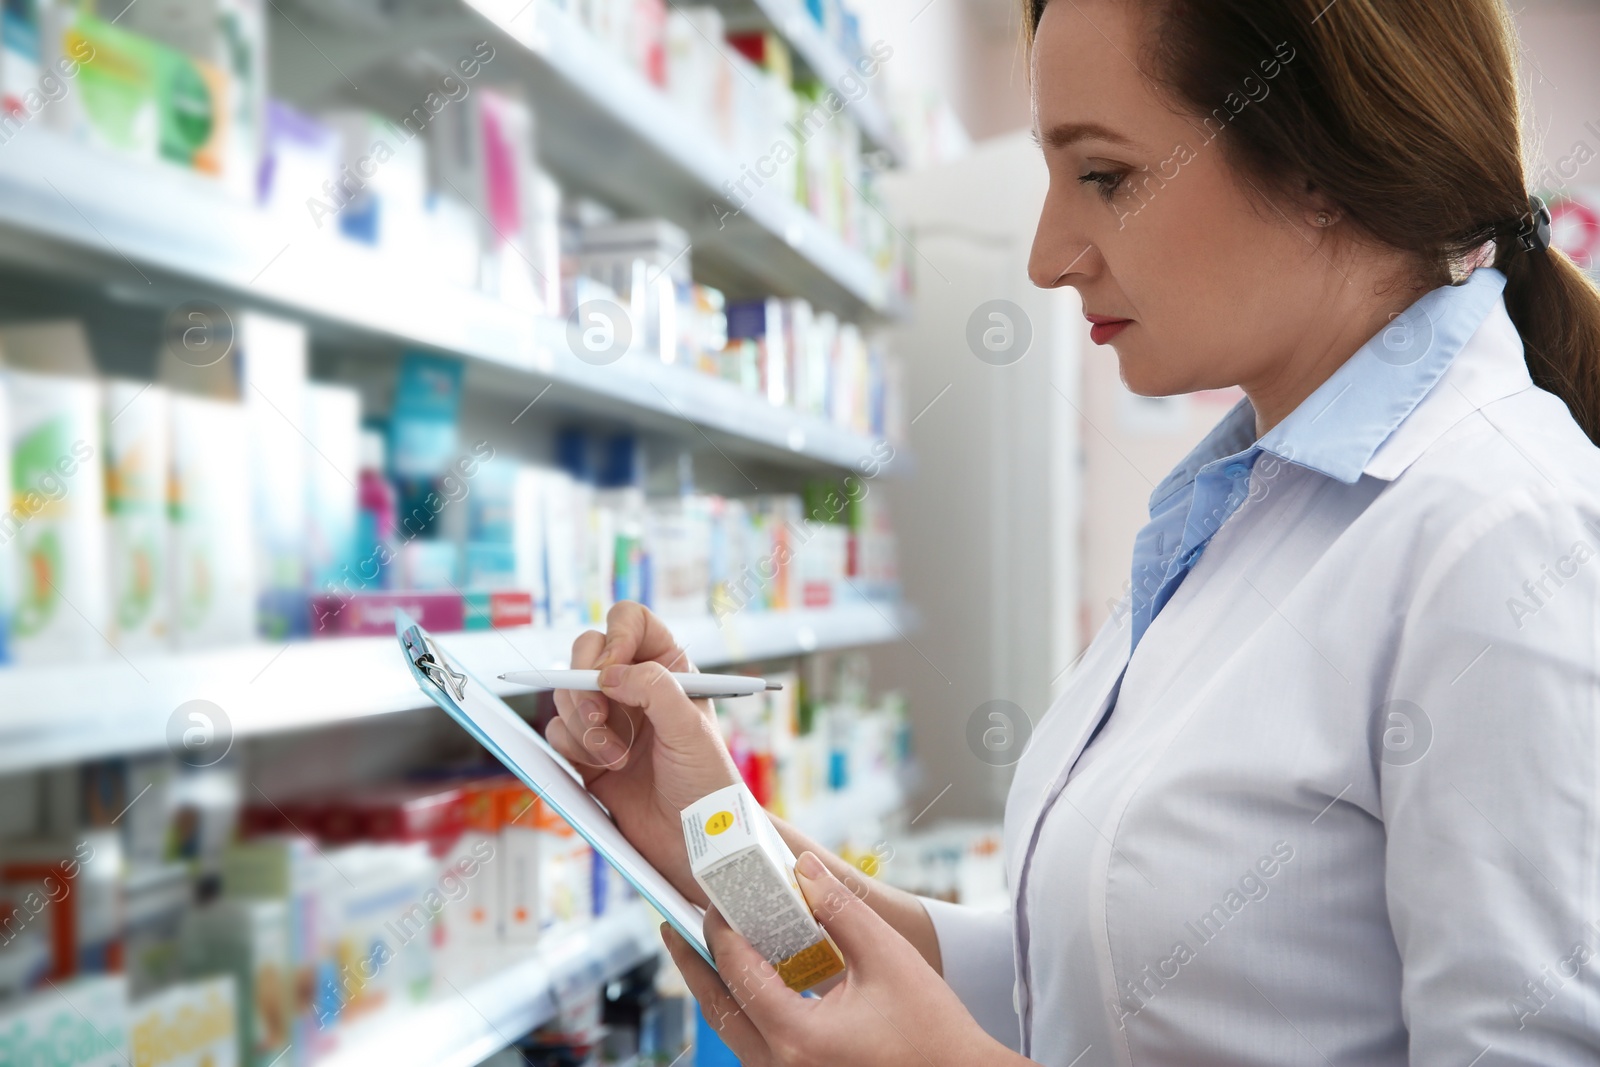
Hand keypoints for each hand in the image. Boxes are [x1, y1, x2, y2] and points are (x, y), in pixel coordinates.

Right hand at [543, 601, 740, 905]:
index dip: (615, 638)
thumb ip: (654, 689)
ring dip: (583, 726)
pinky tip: (602, 770)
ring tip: (616, 758)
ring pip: (566, 694)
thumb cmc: (707, 783)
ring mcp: (608, 718)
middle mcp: (634, 686)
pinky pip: (558, 732)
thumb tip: (608, 672)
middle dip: (584, 684)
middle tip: (599, 718)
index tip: (611, 671)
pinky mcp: (586, 752)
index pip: (630, 622)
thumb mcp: (691, 728)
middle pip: (586, 652)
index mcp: (668, 667)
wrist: (694, 841)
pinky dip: (572, 748)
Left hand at [663, 851, 1015, 1066]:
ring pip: (732, 1032)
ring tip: (703, 951)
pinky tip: (750, 985)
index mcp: (797, 1036)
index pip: (738, 972)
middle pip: (718, 1008)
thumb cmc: (932, 1030)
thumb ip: (839, 908)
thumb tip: (803, 866)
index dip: (720, 930)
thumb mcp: (887, 957)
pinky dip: (744, 1011)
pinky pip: (755, 1046)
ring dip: (716, 988)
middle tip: (671, 924)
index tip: (712, 898)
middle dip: (692, 962)